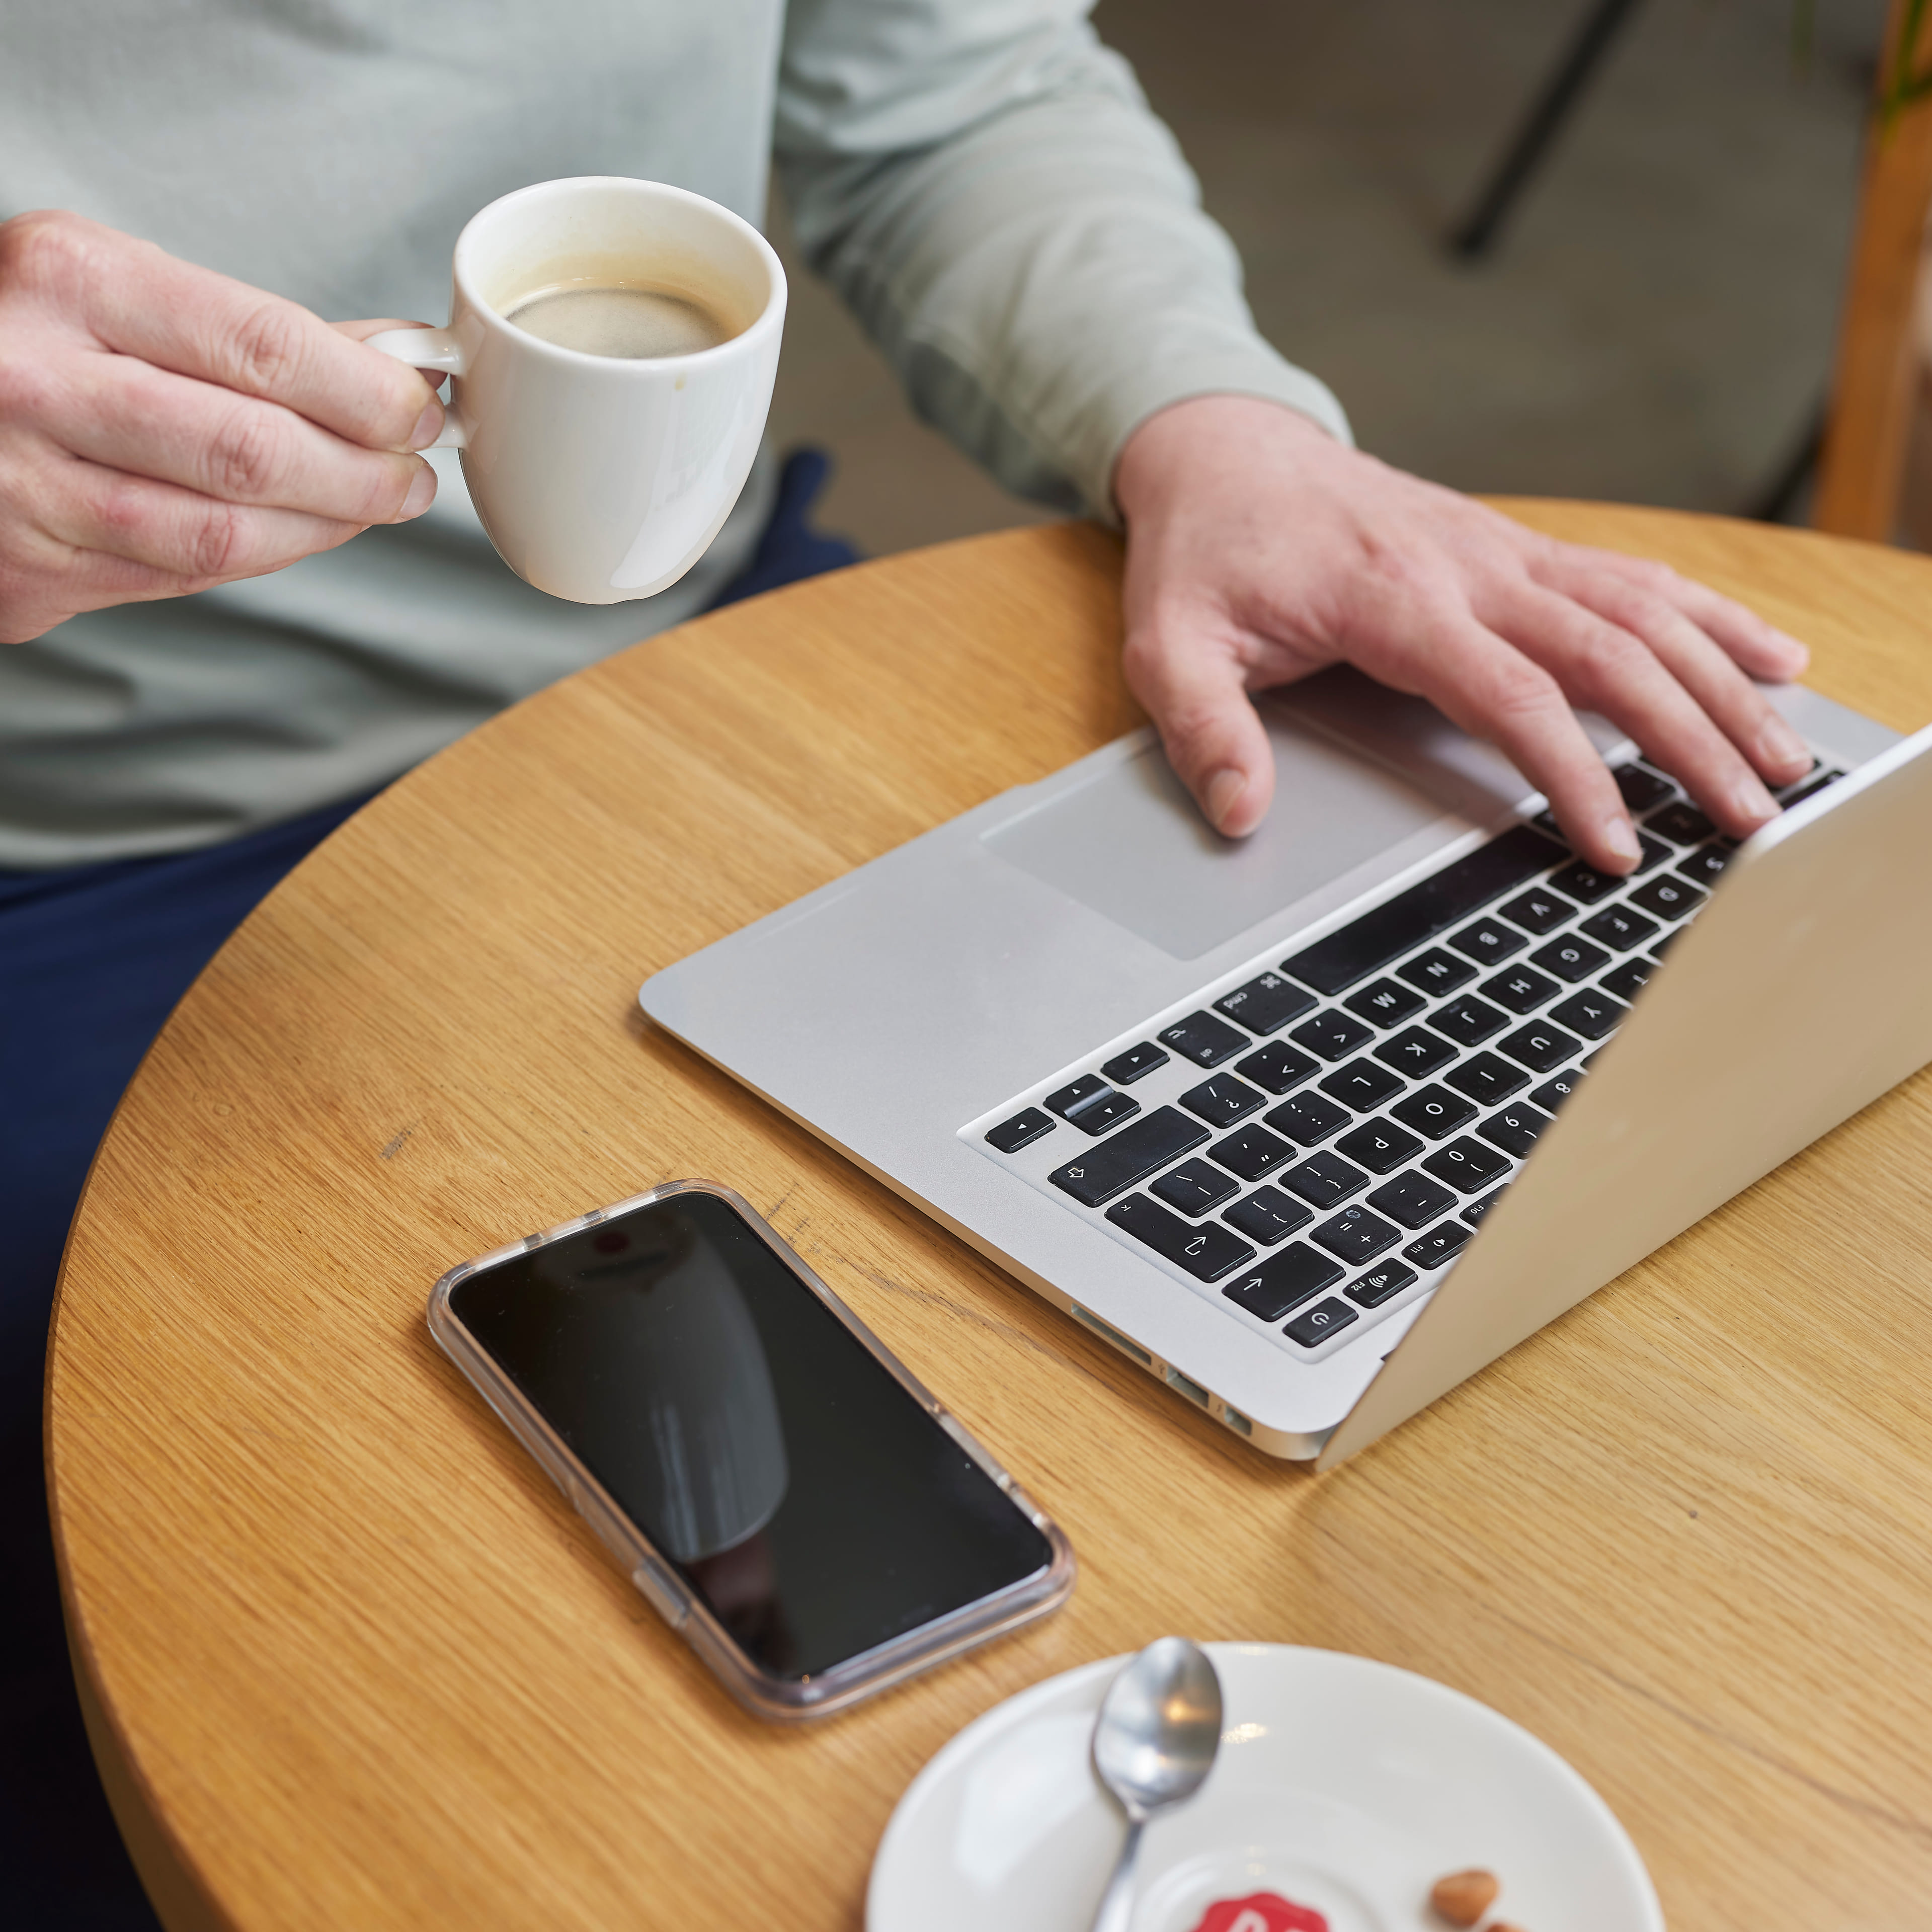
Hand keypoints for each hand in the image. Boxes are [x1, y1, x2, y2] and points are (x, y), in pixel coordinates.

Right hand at [0, 209, 444, 644]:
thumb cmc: (13, 333)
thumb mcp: (109, 284)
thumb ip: (243, 328)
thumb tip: (389, 361)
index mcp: (63, 278)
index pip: (263, 345)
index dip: (367, 391)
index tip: (422, 405)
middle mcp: (35, 382)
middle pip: (253, 449)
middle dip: (364, 473)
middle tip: (414, 475)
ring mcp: (24, 488)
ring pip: (223, 533)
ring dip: (327, 526)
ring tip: (376, 504)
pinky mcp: (30, 573)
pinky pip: (181, 578)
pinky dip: (263, 556)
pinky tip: (301, 530)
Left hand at [1112, 396, 1813, 874]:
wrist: (1222, 451)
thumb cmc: (1202, 551)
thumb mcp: (1166, 642)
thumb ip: (1201, 728)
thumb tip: (1239, 814)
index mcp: (1392, 597)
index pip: (1510, 694)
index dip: (1571, 774)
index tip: (1614, 844)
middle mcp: (1468, 566)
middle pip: (1609, 651)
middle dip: (1689, 735)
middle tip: (1746, 815)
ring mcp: (1502, 551)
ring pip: (1641, 610)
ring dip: (1721, 679)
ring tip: (1784, 752)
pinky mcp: (1515, 548)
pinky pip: (1628, 578)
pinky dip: (1703, 616)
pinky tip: (1764, 654)